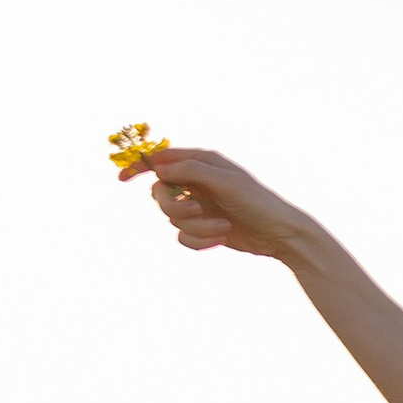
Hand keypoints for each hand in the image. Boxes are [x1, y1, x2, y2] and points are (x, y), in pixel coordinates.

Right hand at [124, 145, 319, 265]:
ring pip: (172, 219)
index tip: (123, 179)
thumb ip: (190, 171)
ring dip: (196, 227)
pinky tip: (222, 239)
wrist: (279, 236)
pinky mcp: (203, 229)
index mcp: (202, 163)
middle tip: (195, 210)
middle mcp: (197, 183)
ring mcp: (198, 207)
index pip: (162, 161)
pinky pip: (183, 237)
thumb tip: (158, 169)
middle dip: (174, 207)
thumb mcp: (225, 182)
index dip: (140, 168)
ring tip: (222, 228)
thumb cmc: (257, 203)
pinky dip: (201, 241)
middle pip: (160, 195)